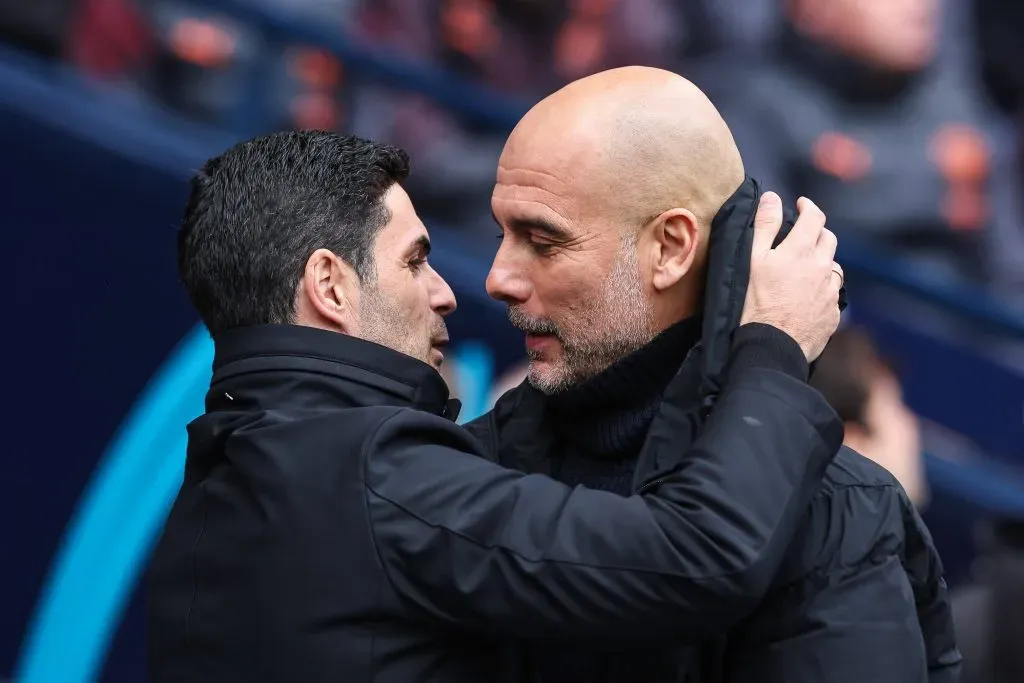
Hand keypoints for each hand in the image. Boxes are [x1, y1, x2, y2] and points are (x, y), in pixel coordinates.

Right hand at [740, 192, 841, 360]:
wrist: (770, 347)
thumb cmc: (755, 303)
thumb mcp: (751, 260)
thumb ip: (764, 226)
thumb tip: (772, 197)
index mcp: (802, 250)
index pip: (814, 217)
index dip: (808, 207)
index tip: (800, 205)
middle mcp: (822, 267)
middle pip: (828, 239)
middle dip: (817, 232)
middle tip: (801, 236)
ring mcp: (830, 292)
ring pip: (833, 267)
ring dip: (822, 262)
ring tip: (804, 269)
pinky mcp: (833, 314)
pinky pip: (832, 294)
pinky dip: (822, 289)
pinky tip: (807, 297)